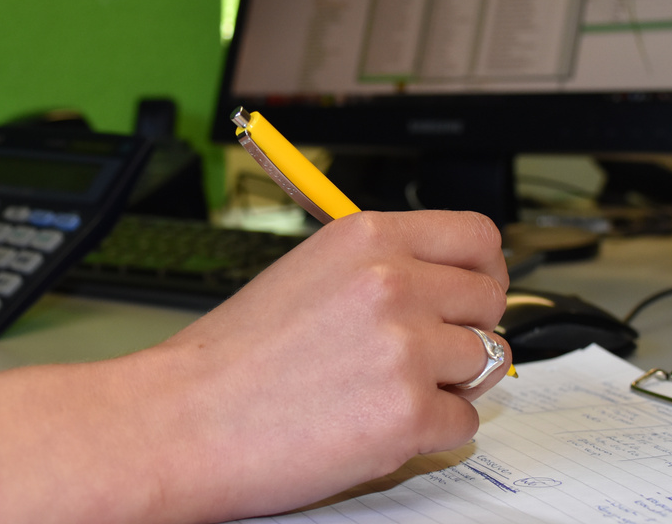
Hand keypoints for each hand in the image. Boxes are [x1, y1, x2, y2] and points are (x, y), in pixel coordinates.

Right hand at [133, 210, 511, 522]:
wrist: (180, 421)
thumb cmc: (230, 359)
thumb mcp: (309, 273)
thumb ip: (382, 268)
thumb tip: (445, 283)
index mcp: (368, 238)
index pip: (477, 237)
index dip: (484, 270)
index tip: (475, 292)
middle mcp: (394, 283)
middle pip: (490, 300)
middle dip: (467, 330)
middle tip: (426, 354)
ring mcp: (406, 348)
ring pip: (486, 362)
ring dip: (449, 383)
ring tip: (387, 392)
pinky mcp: (408, 413)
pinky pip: (463, 423)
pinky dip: (431, 433)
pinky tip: (378, 426)